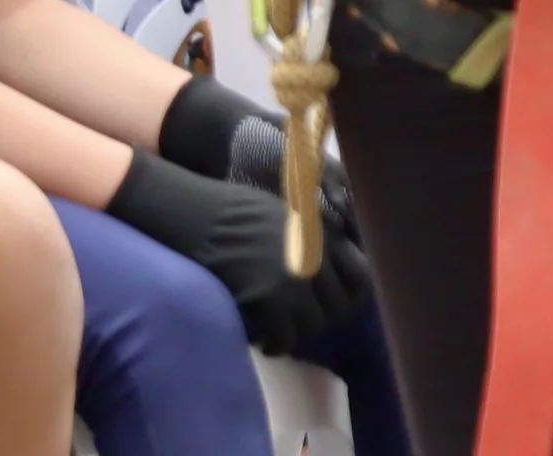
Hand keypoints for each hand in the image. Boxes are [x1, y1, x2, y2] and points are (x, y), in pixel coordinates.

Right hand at [100, 148, 371, 352]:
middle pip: (338, 307)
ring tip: (282, 335)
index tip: (335, 306)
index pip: (360, 276)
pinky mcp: (269, 301)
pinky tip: (267, 344)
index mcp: (320, 234)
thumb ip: (309, 237)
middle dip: (322, 318)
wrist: (191, 214)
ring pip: (314, 326)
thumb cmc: (227, 208)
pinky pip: (285, 338)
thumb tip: (325, 266)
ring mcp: (294, 280)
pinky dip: (277, 345)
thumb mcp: (281, 213)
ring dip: (299, 333)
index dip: (351, 296)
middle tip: (302, 323)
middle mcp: (315, 258)